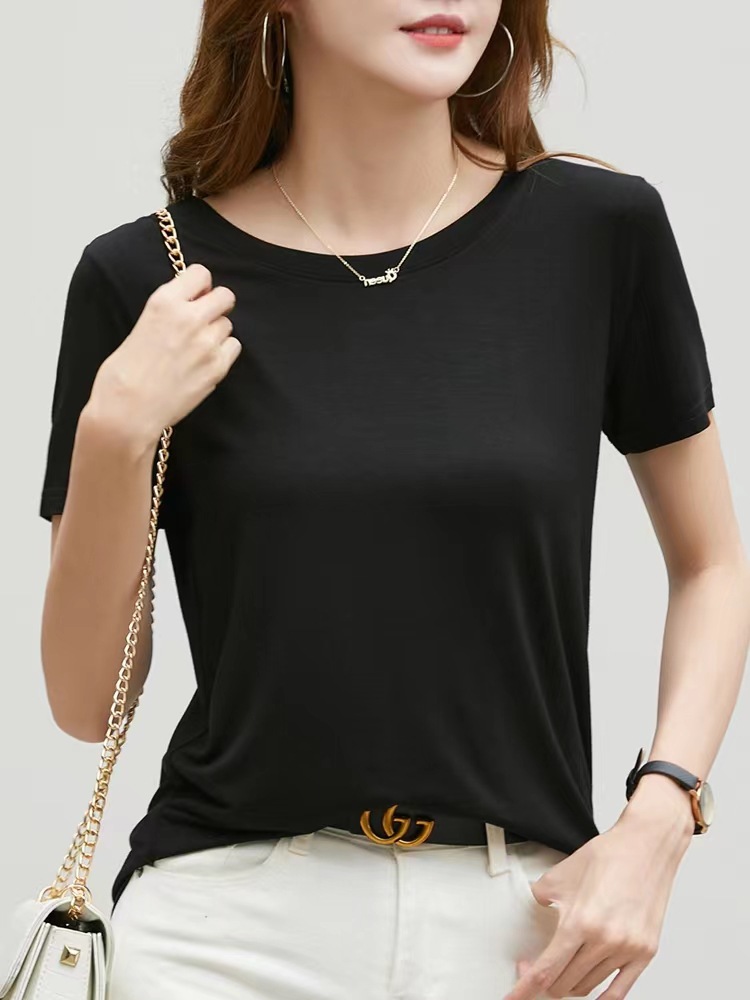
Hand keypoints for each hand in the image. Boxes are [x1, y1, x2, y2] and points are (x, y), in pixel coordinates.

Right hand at [90, 263, 241, 441]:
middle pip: (225, 296)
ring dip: (217, 332)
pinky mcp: (217, 367)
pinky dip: (223, 352)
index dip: (200, 286)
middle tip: (204, 320)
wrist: (128, 411)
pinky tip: (204, 363)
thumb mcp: (142, 326)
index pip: (201, 274)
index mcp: (164, 302)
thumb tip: (193, 303)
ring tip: (196, 349)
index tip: (196, 296)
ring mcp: (207, 343)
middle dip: (217, 305)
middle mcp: (189, 318)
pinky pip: (233, 347)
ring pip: (228, 324)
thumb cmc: (124, 373)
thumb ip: (170, 311)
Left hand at [503, 782, 693, 998]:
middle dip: (544, 982)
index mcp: (580, 922)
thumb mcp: (561, 874)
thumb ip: (542, 897)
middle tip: (533, 971)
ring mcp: (627, 949)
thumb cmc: (609, 856)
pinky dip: (602, 998)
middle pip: (564, 983)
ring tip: (561, 971)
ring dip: (569, 985)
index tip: (514, 998)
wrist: (646, 846)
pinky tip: (592, 995)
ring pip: (588, 987)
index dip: (525, 988)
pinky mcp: (645, 952)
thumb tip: (537, 909)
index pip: (546, 970)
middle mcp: (605, 940)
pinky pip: (620, 991)